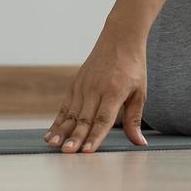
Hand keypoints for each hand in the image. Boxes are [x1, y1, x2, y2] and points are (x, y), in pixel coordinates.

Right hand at [42, 27, 149, 152]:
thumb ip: (134, 119)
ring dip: (62, 131)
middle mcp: (96, 89)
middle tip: (67, 153)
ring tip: (54, 145)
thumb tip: (140, 143)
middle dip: (75, 137)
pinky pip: (65, 106)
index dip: (95, 136)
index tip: (87, 151)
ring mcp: (83, 85)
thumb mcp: (139, 92)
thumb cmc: (133, 66)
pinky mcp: (76, 83)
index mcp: (114, 91)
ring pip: (71, 113)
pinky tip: (50, 134)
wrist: (120, 37)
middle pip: (84, 118)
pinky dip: (57, 121)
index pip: (103, 119)